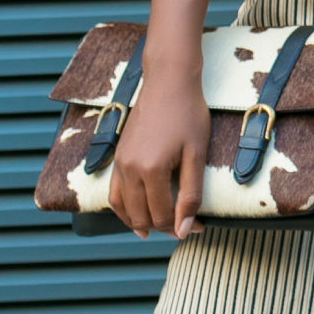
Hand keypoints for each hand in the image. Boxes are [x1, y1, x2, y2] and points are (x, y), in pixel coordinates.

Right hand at [106, 70, 210, 240]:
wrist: (168, 82)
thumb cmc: (188, 115)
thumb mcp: (196, 155)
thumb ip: (190, 195)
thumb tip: (184, 228)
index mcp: (151, 170)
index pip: (162, 216)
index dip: (181, 227)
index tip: (200, 228)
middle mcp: (129, 169)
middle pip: (141, 217)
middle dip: (163, 229)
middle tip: (184, 228)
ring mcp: (120, 163)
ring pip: (123, 209)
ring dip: (140, 223)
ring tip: (159, 230)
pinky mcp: (118, 156)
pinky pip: (113, 193)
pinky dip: (123, 209)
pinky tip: (136, 215)